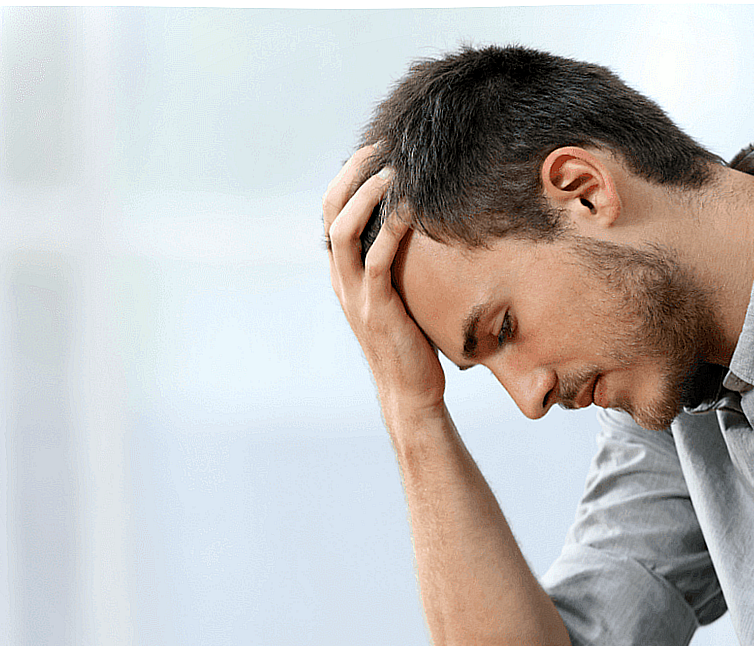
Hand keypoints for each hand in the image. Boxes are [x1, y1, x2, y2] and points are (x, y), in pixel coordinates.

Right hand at [323, 146, 446, 421]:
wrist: (410, 390)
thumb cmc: (413, 342)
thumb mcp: (400, 295)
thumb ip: (398, 264)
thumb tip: (422, 227)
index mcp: (343, 273)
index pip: (332, 211)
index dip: (348, 177)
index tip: (375, 150)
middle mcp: (342, 279)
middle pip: (331, 211)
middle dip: (353, 174)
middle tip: (382, 147)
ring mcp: (356, 294)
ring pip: (345, 230)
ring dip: (368, 195)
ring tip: (394, 170)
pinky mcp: (378, 309)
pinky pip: (377, 260)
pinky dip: (392, 230)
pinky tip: (412, 210)